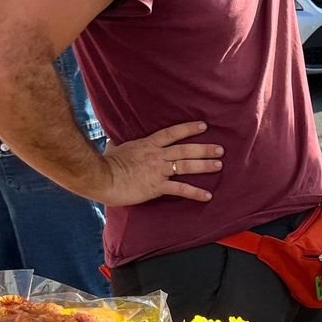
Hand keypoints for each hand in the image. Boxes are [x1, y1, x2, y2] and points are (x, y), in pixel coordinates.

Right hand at [95, 121, 223, 205]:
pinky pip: (180, 189)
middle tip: (220, 149)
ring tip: (219, 165)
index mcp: (147, 145)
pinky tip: (208, 196)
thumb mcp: (113, 148)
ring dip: (204, 165)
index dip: (188, 129)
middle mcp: (156, 155)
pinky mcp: (157, 186)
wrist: (101, 178)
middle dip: (204, 149)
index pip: (172, 133)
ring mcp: (158, 170)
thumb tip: (114, 141)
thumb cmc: (104, 164)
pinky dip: (195, 193)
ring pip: (186, 165)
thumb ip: (118, 144)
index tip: (203, 126)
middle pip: (185, 149)